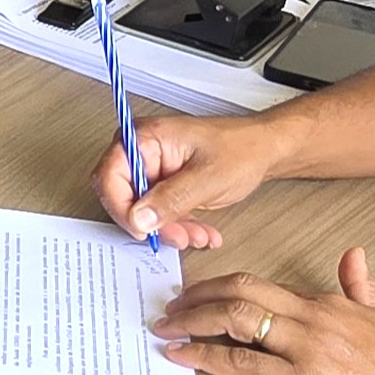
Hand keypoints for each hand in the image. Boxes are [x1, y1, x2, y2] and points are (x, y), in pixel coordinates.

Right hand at [97, 112, 289, 251]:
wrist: (264, 151)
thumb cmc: (241, 149)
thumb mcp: (206, 178)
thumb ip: (170, 199)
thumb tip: (139, 218)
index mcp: (146, 138)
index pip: (110, 175)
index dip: (121, 206)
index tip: (142, 228)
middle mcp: (143, 153)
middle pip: (123, 197)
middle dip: (152, 224)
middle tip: (176, 235)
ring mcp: (152, 171)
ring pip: (142, 212)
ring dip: (169, 230)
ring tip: (197, 234)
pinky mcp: (163, 187)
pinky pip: (158, 215)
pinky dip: (178, 227)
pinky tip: (199, 231)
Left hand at [156, 248, 374, 374]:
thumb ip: (364, 287)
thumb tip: (354, 255)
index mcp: (330, 304)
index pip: (264, 286)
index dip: (224, 288)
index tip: (200, 295)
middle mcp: (314, 319)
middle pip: (241, 292)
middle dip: (198, 296)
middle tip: (171, 306)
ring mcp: (306, 351)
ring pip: (235, 320)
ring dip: (192, 322)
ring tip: (167, 328)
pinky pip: (242, 365)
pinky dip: (205, 357)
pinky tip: (183, 356)